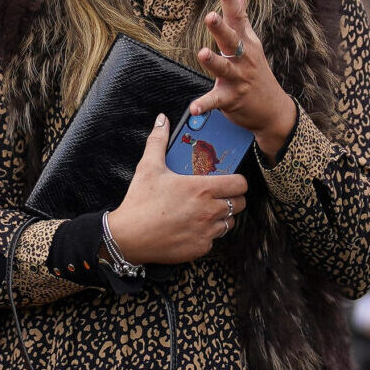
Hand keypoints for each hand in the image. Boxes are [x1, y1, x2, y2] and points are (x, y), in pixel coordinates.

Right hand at [106, 114, 247, 264]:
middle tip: (218, 196)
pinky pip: (214, 239)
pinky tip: (192, 227)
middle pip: (240, 204)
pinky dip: (207, 234)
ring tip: (205, 211)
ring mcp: (207, 231)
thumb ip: (158, 141)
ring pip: (229, 223)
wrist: (128, 237)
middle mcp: (209, 210)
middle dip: (232, 199)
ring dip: (222, 217)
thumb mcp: (148, 168)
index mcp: (202, 188)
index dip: (237, 181)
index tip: (229, 181)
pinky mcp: (201, 248)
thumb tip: (162, 121)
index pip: (240, 184)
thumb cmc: (140, 202)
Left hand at [189, 0, 298, 158]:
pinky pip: (216, 101)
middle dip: (221, 28)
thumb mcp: (251, 41)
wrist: (273, 109)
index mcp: (246, 41)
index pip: (237, 15)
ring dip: (213, 62)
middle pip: (232, 40)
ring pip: (224, 68)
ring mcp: (238, 78)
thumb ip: (242, 14)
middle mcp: (243, 57)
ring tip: (202, 53)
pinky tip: (194, 107)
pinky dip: (205, 104)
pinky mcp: (231, 99)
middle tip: (211, 16)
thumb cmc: (257, 71)